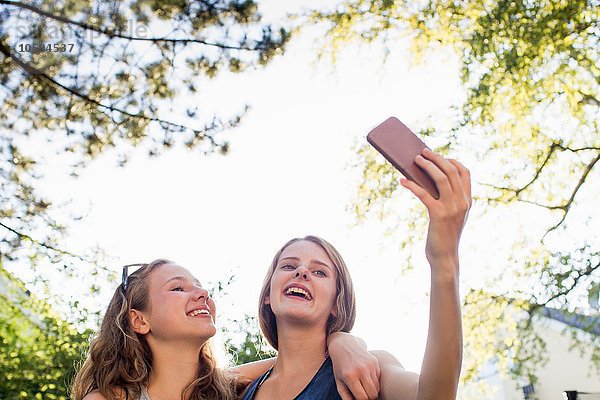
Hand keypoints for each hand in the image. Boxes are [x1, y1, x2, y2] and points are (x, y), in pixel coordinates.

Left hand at [328, 332, 380, 399]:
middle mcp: (361, 370)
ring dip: (372, 390)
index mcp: (350, 376)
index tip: (358, 398)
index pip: (362, 397)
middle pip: (372, 394)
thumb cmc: (340, 366)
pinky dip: (374, 381)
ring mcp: (369, 365)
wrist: (344, 345)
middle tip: (362, 394)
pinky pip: (378, 379)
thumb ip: (345, 396)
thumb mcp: (339, 381)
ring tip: (364, 386)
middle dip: (368, 397)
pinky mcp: (375, 362)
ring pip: (377, 388)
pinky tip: (366, 376)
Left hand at [400, 148, 470, 274]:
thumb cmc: (443, 235)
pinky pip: (424, 193)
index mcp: (467, 200)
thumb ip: (446, 199)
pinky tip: (402, 181)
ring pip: (440, 178)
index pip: (465, 172)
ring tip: (414, 160)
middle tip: (423, 152)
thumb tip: (427, 179)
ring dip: (426, 166)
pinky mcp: (438, 214)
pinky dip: (412, 185)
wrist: (445, 256)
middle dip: (436, 158)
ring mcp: (452, 208)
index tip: (440, 156)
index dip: (452, 161)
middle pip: (451, 171)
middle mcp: (462, 202)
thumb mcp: (450, 215)